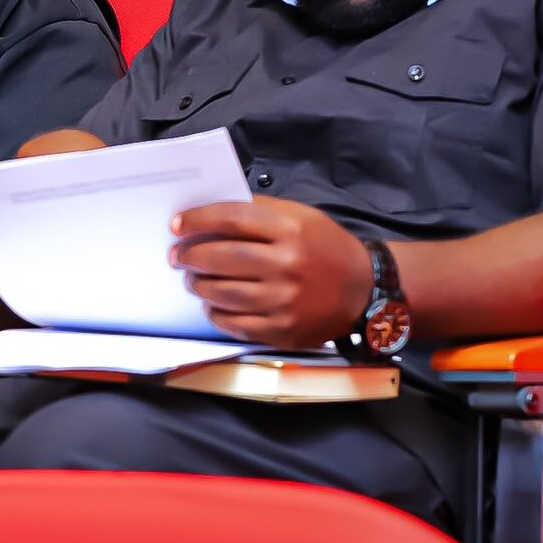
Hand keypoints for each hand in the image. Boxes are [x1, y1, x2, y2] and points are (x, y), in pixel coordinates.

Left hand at [171, 196, 372, 348]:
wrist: (364, 289)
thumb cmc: (326, 248)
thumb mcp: (301, 217)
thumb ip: (259, 212)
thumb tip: (211, 215)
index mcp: (291, 230)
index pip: (232, 219)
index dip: (198, 220)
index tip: (178, 225)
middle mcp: (287, 265)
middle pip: (221, 257)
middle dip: (190, 256)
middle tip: (178, 256)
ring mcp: (284, 300)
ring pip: (222, 293)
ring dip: (199, 285)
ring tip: (193, 279)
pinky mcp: (282, 329)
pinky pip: (235, 323)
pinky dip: (216, 313)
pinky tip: (213, 305)